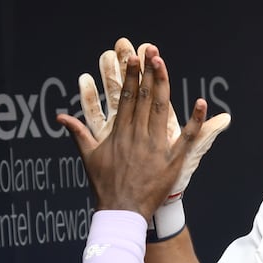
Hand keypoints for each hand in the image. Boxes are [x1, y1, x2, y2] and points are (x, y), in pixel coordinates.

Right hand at [78, 37, 230, 239]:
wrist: (121, 212)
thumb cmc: (104, 186)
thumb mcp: (88, 157)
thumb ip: (78, 133)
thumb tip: (61, 117)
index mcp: (120, 133)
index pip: (126, 98)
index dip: (131, 76)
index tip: (134, 58)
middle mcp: (137, 136)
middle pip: (143, 98)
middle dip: (147, 72)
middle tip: (151, 50)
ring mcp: (155, 147)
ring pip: (160, 109)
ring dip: (163, 85)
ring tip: (163, 64)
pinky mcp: (171, 161)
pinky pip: (186, 138)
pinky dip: (195, 121)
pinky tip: (200, 103)